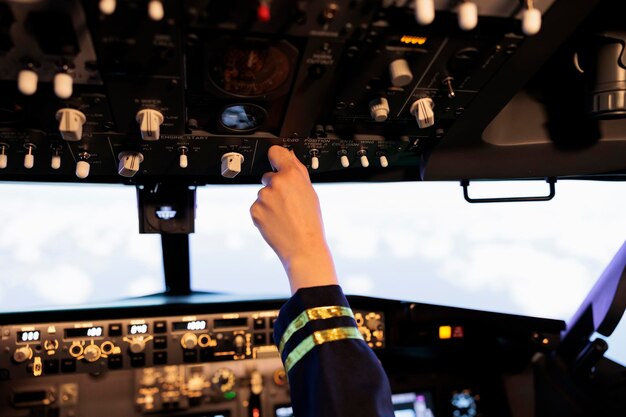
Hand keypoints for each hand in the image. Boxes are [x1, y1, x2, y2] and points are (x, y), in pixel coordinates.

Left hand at [250, 146, 337, 293]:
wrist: (302, 247)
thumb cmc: (310, 222)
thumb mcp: (310, 192)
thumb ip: (298, 171)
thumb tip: (289, 155)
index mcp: (291, 175)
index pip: (276, 152)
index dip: (276, 156)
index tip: (276, 160)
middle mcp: (275, 183)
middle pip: (269, 176)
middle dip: (276, 186)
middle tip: (289, 203)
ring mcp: (263, 197)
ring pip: (263, 193)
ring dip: (270, 201)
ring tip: (285, 215)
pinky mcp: (254, 210)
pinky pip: (257, 207)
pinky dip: (264, 213)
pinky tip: (276, 221)